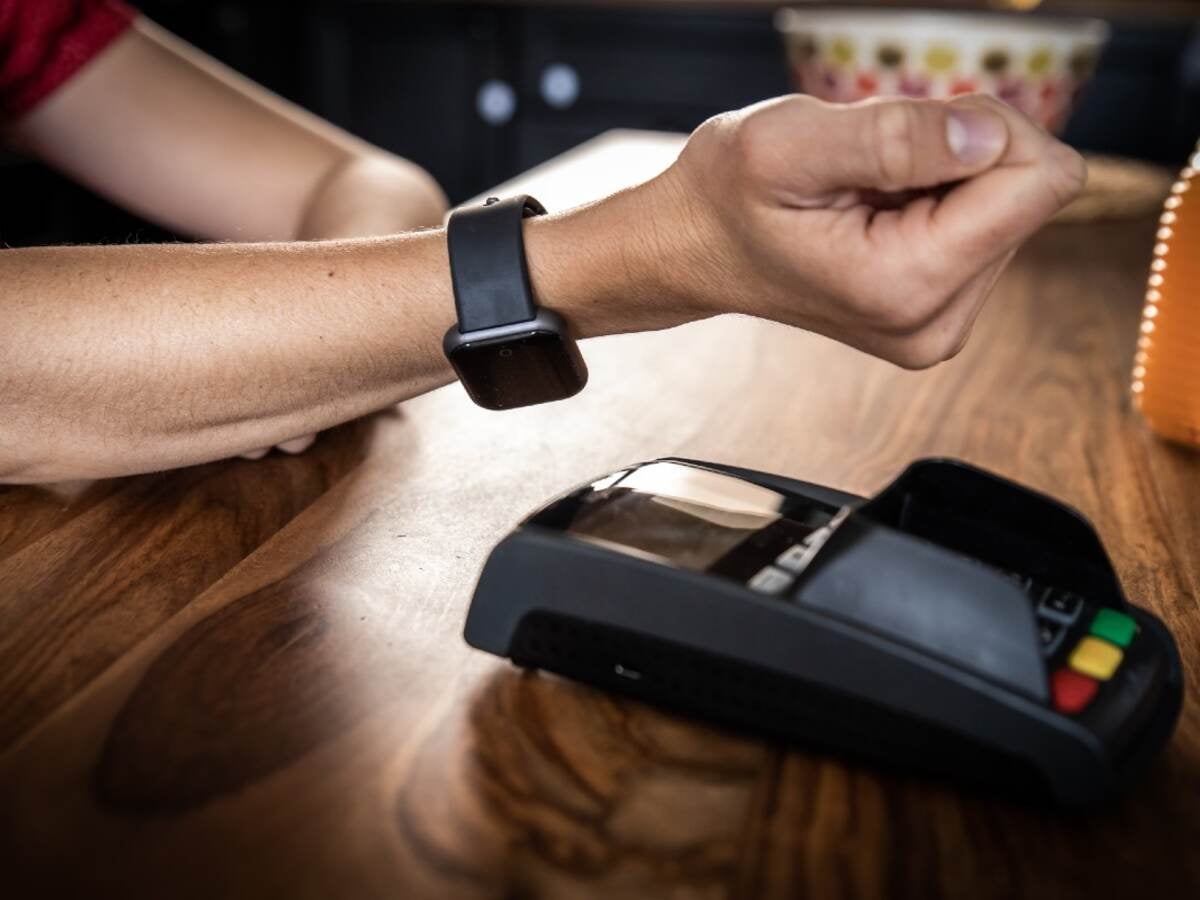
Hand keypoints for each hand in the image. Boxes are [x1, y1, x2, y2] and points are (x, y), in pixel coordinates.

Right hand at [642, 94, 1085, 367]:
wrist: (693, 248)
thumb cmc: (725, 198)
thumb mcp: (788, 145)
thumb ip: (894, 137)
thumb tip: (992, 137)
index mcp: (906, 286)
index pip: (1040, 181)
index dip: (987, 128)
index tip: (911, 134)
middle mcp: (935, 323)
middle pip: (1028, 192)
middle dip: (960, 154)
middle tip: (871, 167)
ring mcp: (940, 324)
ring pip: (1010, 206)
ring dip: (944, 176)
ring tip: (865, 192)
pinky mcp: (941, 311)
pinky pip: (985, 226)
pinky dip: (937, 199)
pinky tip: (875, 211)